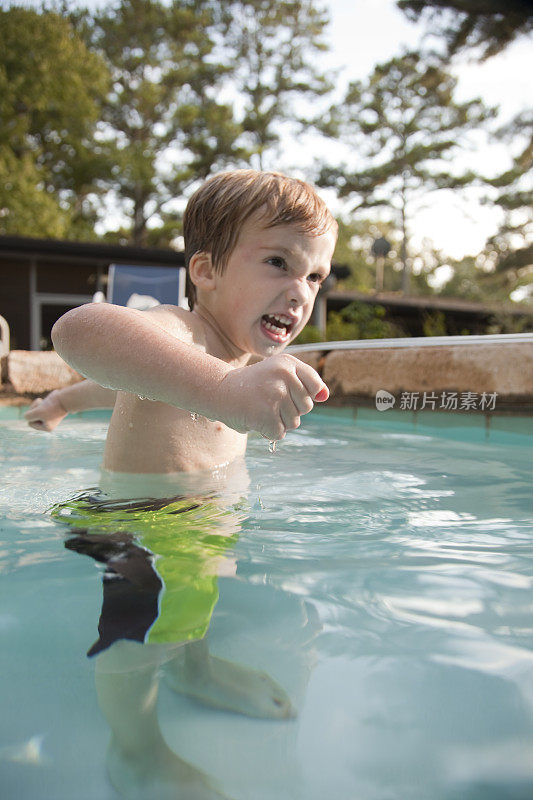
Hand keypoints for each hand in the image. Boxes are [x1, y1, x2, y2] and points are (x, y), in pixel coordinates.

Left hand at [24, 390, 67, 431]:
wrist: (65, 398)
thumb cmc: (53, 406)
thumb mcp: (38, 412)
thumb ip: (28, 416)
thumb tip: (27, 415)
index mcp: (46, 428)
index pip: (30, 423)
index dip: (33, 415)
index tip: (41, 411)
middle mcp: (48, 423)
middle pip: (32, 417)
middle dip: (35, 409)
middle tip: (44, 405)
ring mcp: (49, 416)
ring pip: (35, 411)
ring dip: (37, 405)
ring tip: (45, 402)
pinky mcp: (49, 409)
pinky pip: (39, 406)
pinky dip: (40, 402)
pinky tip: (46, 400)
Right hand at [214, 354, 328, 440]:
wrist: (219, 391)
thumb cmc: (253, 385)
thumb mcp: (279, 375)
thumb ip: (305, 383)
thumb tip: (325, 396)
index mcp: (288, 363)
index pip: (315, 386)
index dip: (303, 395)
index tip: (286, 392)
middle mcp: (283, 375)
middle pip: (306, 407)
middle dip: (290, 410)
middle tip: (267, 401)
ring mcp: (274, 394)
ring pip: (294, 422)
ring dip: (278, 422)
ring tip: (260, 408)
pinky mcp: (265, 413)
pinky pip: (279, 433)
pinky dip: (268, 432)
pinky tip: (256, 419)